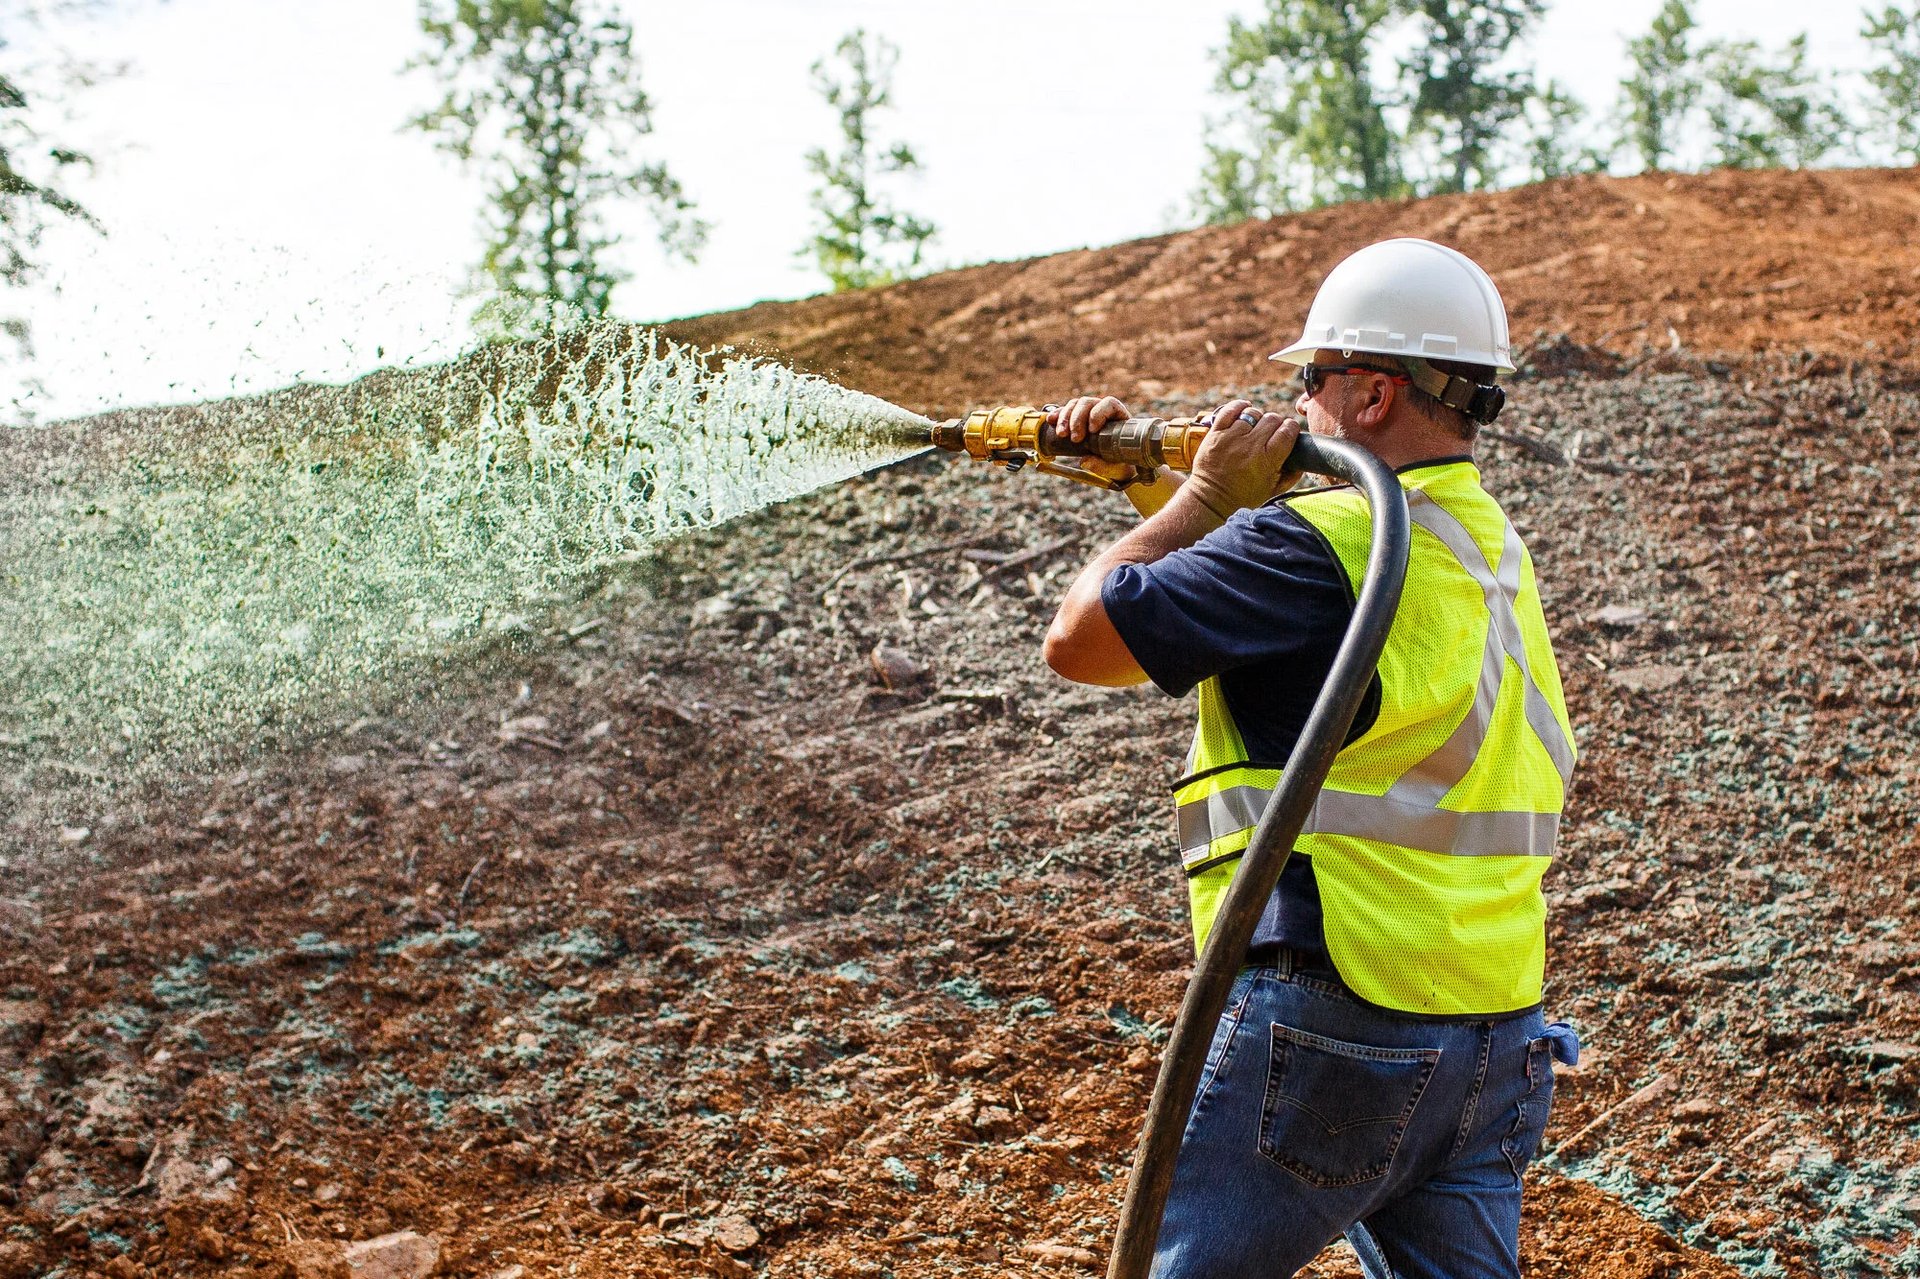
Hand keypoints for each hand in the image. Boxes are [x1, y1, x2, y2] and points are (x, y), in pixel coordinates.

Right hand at [1046, 396, 1135, 484]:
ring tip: (1062, 434)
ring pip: (1075, 405)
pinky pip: (1065, 411)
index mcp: (1119, 417)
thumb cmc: (1122, 465)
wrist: (1118, 466)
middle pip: (1088, 403)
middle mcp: (1103, 411)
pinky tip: (1051, 421)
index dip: (1099, 413)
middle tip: (1075, 438)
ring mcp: (1089, 413)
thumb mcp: (1117, 469)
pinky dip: (1057, 415)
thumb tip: (1084, 461)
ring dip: (1065, 418)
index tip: (1092, 430)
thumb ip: (1103, 466)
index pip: (1109, 404)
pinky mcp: (1076, 419)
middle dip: (1078, 419)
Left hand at [1185, 399, 1302, 518]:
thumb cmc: (1243, 497)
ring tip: (1256, 428)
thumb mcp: (1272, 491)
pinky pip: (1230, 410)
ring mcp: (1231, 438)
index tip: (1289, 431)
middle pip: (1272, 419)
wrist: (1211, 498)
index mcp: (1267, 460)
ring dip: (1258, 418)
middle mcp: (1250, 446)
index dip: (1291, 428)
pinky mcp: (1216, 433)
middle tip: (1272, 433)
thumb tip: (1303, 461)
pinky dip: (1239, 406)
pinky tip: (1245, 410)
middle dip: (1276, 423)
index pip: (1287, 431)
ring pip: (1253, 413)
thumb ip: (1291, 476)